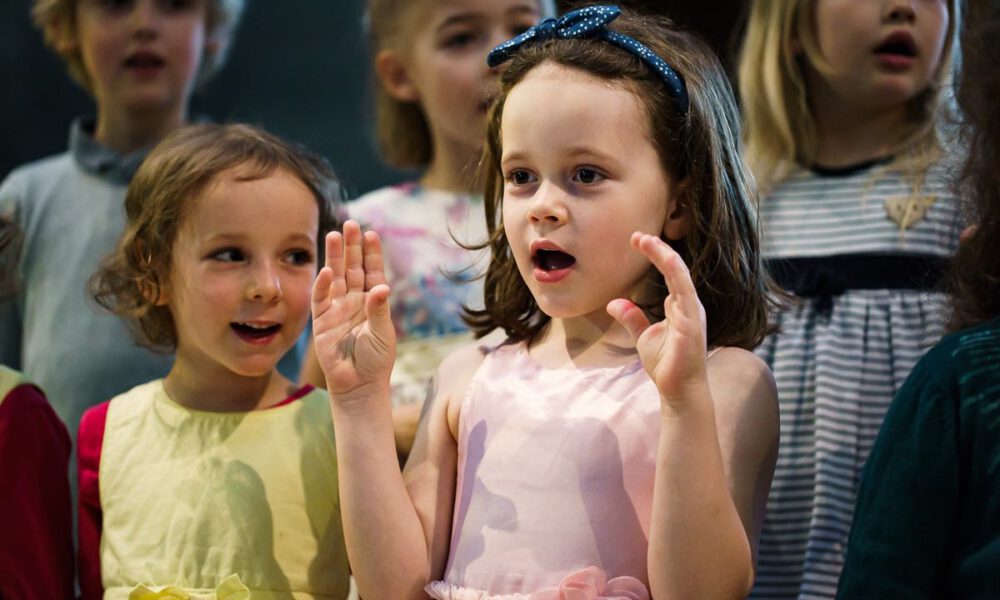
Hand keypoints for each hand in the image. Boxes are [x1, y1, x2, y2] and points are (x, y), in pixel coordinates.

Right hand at [312, 220, 395, 397]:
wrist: (359, 385)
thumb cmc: (376, 360)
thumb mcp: (382, 333)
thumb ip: (379, 309)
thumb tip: (381, 287)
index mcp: (373, 301)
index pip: (372, 271)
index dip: (371, 253)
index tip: (371, 233)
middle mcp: (354, 301)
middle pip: (352, 268)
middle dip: (351, 247)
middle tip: (350, 224)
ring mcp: (337, 309)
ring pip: (336, 277)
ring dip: (335, 257)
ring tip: (334, 235)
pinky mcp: (322, 321)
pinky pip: (321, 299)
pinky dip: (323, 284)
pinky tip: (327, 270)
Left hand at [607, 233, 707, 404]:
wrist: (679, 390)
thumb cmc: (666, 365)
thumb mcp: (643, 336)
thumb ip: (632, 317)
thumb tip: (614, 302)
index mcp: (680, 306)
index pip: (669, 273)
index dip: (655, 255)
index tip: (636, 240)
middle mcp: (689, 305)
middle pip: (675, 268)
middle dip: (657, 249)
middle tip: (637, 235)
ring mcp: (693, 312)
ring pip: (680, 274)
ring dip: (663, 255)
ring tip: (645, 240)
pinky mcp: (692, 321)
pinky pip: (685, 290)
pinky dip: (675, 272)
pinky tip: (664, 258)